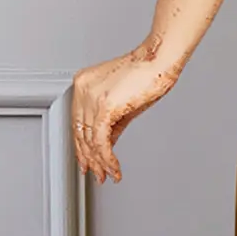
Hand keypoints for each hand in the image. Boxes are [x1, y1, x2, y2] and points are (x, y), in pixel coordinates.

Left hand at [71, 52, 178, 184]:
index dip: (82, 146)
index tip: (87, 161)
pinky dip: (107, 159)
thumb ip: (110, 125)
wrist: (158, 61)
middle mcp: (83, 90)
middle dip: (89, 158)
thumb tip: (106, 146)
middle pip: (80, 133)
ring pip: (90, 140)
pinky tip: (114, 168)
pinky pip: (101, 141)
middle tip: (97, 173)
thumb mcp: (123, 104)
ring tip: (108, 174)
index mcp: (83, 84)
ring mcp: (91, 97)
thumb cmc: (147, 74)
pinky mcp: (103, 107)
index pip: (77, 123)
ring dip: (100, 162)